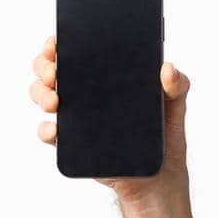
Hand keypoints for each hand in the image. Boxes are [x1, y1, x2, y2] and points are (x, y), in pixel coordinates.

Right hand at [28, 34, 192, 204]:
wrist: (159, 174)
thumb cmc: (164, 132)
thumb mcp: (175, 103)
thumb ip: (177, 83)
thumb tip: (168, 68)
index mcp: (105, 75)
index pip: (76, 52)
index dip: (60, 44)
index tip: (57, 42)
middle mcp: (85, 93)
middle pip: (51, 70)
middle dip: (44, 65)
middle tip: (54, 72)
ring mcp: (76, 117)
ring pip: (44, 96)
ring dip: (41, 93)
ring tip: (56, 100)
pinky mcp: (72, 143)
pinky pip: (50, 134)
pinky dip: (46, 129)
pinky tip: (55, 128)